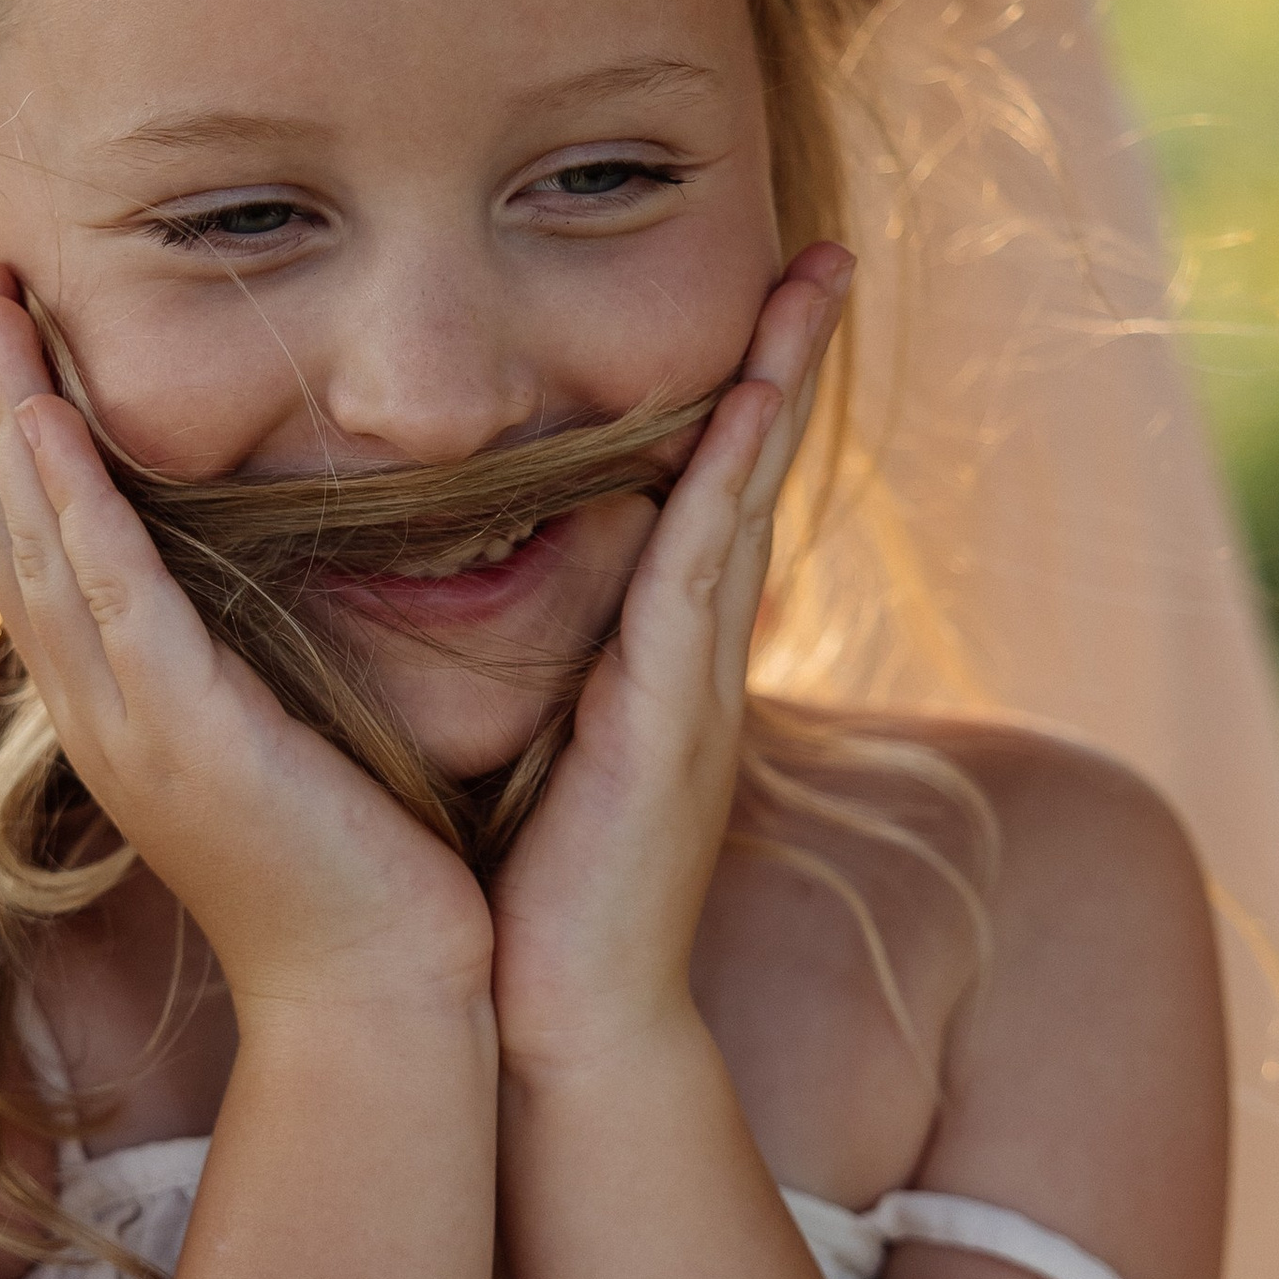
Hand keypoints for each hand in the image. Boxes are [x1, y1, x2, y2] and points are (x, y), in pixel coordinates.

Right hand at [0, 268, 494, 1018]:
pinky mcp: (182, 731)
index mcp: (117, 703)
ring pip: (32, 539)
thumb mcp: (282, 730)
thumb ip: (250, 652)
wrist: (379, 989)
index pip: (30, 544)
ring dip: (0, 415)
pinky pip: (108, 591)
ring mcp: (125, 721)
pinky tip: (48, 416)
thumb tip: (258, 571)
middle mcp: (96, 706)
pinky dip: (70, 498)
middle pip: (4, 523)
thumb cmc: (359, 865)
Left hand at [486, 246, 852, 1082]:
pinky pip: (698, 579)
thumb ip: (519, 671)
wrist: (554, 1025)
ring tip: (815, 286)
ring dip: (781, 389)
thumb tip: (453, 592)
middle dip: (786, 362)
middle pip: (746, 476)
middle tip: (824, 254)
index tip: (753, 298)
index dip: (730, 399)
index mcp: (647, 661)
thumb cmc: (520, 900)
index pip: (695, 499)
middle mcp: (686, 660)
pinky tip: (746, 410)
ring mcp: (691, 688)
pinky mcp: (667, 725)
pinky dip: (726, 488)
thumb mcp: (521, 751)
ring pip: (742, 502)